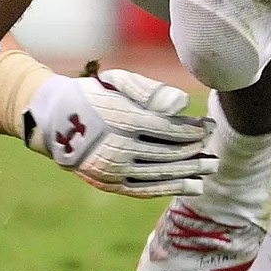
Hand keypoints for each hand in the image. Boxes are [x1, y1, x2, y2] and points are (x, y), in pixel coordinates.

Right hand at [23, 70, 216, 196]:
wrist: (55, 120)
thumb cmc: (96, 94)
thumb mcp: (119, 81)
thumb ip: (151, 91)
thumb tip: (183, 105)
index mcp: (123, 119)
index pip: (169, 129)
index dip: (194, 130)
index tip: (211, 127)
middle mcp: (118, 147)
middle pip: (168, 154)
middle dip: (195, 153)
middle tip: (215, 152)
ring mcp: (112, 169)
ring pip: (159, 174)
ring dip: (188, 173)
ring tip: (210, 170)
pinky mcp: (108, 183)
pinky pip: (144, 189)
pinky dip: (169, 188)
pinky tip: (191, 186)